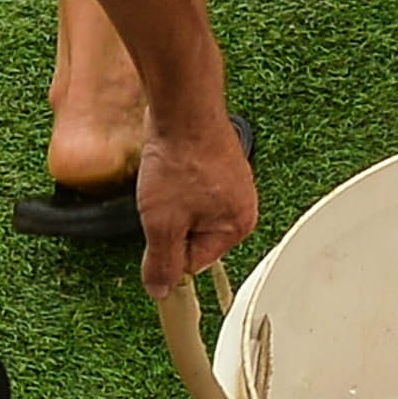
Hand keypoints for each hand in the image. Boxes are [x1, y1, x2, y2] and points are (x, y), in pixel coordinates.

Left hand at [136, 106, 260, 292]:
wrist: (182, 107)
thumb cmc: (181, 161)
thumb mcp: (162, 224)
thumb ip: (162, 263)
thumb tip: (160, 291)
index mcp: (237, 227)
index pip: (193, 262)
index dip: (168, 248)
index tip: (156, 230)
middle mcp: (240, 206)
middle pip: (192, 237)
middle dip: (170, 224)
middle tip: (162, 200)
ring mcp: (230, 183)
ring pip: (187, 212)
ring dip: (169, 202)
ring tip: (166, 179)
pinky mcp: (215, 165)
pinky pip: (188, 189)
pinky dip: (174, 182)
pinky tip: (169, 167)